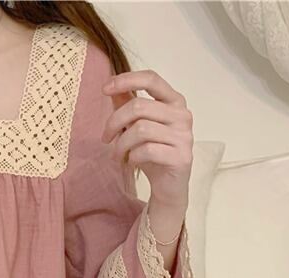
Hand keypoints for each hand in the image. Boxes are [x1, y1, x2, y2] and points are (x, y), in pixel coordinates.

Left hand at [100, 69, 192, 208]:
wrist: (168, 186)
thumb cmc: (152, 153)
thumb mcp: (136, 126)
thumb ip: (127, 105)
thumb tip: (111, 85)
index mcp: (174, 101)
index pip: (151, 78)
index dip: (126, 80)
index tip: (104, 88)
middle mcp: (182, 115)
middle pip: (138, 106)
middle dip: (114, 123)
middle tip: (105, 139)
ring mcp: (184, 136)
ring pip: (140, 129)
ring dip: (121, 144)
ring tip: (117, 155)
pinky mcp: (181, 157)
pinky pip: (147, 150)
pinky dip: (133, 157)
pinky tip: (133, 162)